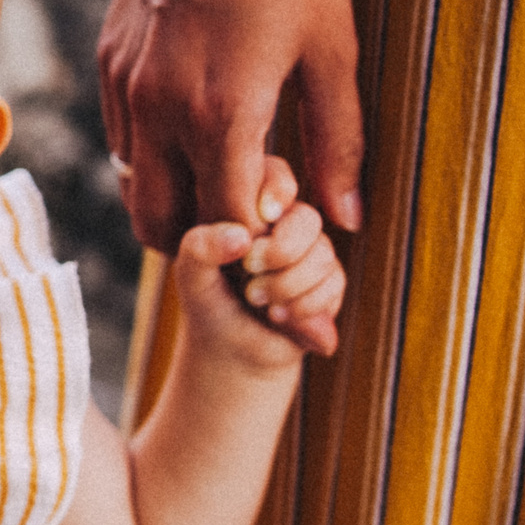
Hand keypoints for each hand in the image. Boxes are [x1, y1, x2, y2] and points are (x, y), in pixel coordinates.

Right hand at [97, 0, 363, 251]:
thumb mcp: (334, 49)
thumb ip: (338, 143)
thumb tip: (348, 219)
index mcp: (222, 113)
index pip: (224, 227)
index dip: (258, 246)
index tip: (288, 235)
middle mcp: (159, 107)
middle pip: (160, 224)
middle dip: (205, 242)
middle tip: (253, 223)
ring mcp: (127, 81)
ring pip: (133, 183)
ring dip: (175, 197)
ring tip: (229, 172)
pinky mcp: (112, 55)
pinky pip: (121, 135)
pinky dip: (153, 154)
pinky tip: (197, 126)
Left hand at [173, 156, 344, 360]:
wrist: (232, 349)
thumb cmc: (207, 303)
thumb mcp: (191, 276)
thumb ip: (200, 249)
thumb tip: (241, 235)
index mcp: (250, 206)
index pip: (276, 175)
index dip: (277, 190)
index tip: (263, 217)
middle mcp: (285, 223)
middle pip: (307, 218)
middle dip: (282, 250)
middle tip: (249, 271)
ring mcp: (311, 252)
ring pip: (323, 254)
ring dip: (288, 285)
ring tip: (256, 300)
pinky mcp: (329, 282)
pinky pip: (333, 283)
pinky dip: (304, 305)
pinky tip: (279, 315)